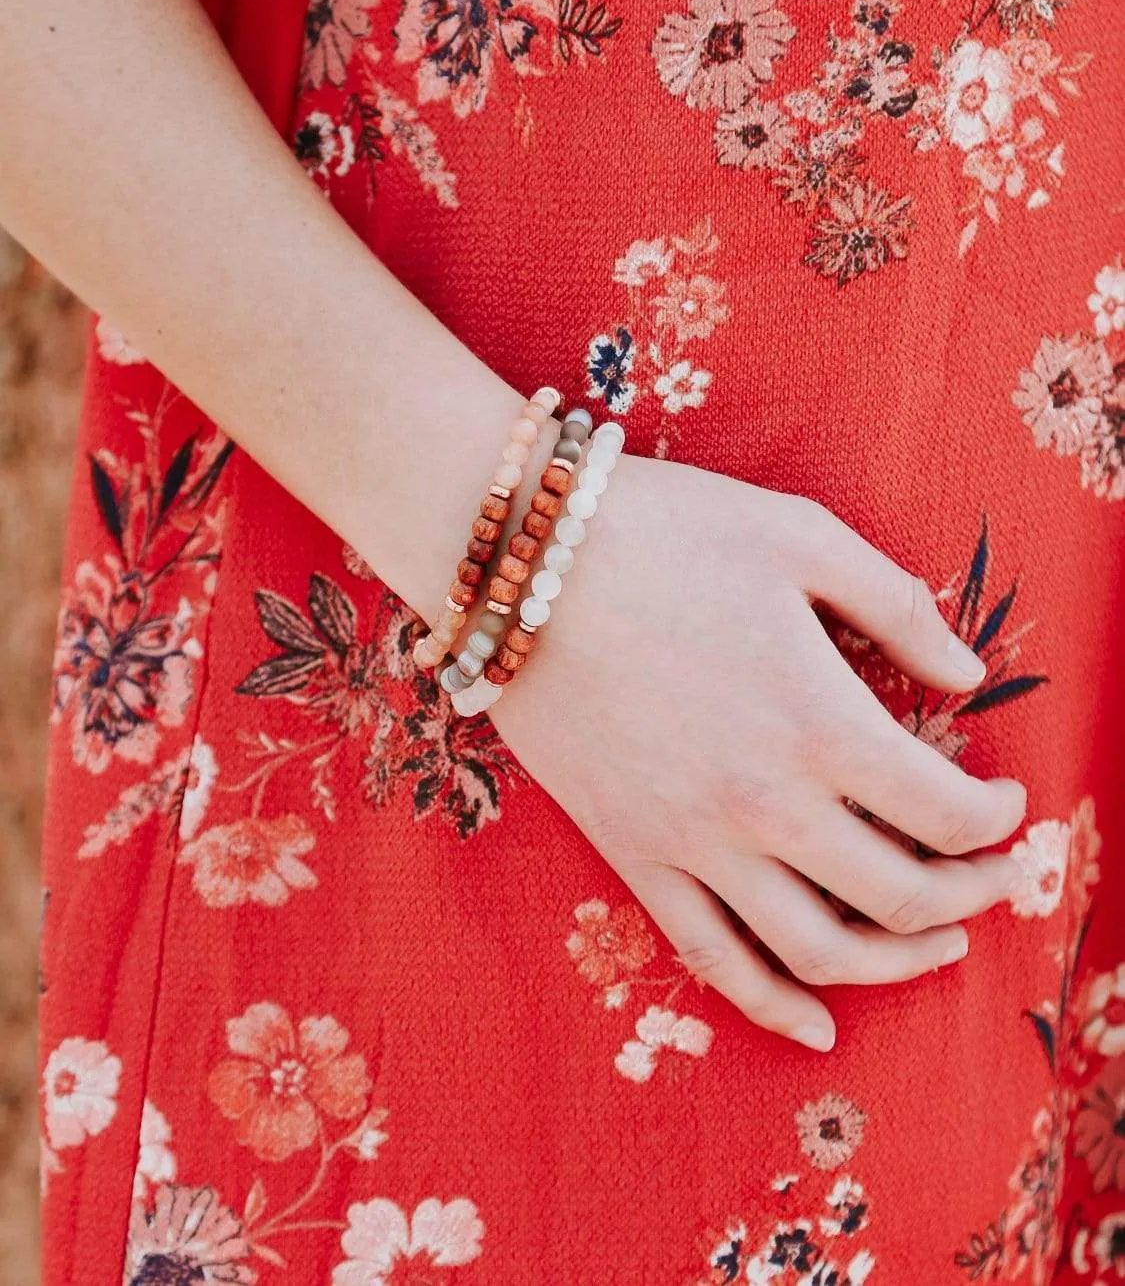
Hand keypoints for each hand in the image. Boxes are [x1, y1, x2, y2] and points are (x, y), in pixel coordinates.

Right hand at [493, 453, 1024, 1051]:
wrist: (520, 562)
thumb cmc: (664, 532)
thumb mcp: (801, 538)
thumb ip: (898, 607)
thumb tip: (968, 674)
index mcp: (823, 722)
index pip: (948, 814)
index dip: (998, 819)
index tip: (1007, 799)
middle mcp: (770, 805)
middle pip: (903, 896)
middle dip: (971, 895)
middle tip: (992, 875)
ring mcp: (696, 844)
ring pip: (822, 951)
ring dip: (898, 965)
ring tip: (938, 947)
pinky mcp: (635, 856)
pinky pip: (713, 960)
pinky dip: (773, 1006)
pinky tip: (817, 1027)